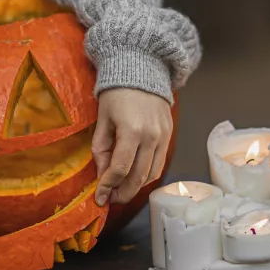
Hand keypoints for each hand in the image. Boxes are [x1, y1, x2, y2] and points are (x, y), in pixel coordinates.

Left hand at [92, 88, 172, 206]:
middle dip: (123, 193)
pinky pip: (160, 163)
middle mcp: (151, 136)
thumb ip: (101, 150)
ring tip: (121, 190)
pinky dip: (147, 174)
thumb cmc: (117, 93)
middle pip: (138, 177)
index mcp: (131, 130)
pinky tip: (134, 176)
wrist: (141, 70)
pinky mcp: (169, 135)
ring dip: (136, 187)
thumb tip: (102, 177)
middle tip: (110, 199)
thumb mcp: (103, 120)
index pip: (120, 169)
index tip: (99, 198)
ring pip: (152, 174)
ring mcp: (163, 136)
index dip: (108, 187)